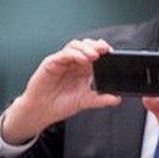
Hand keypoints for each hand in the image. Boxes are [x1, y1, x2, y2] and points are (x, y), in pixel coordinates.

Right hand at [2, 38, 121, 143]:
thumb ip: (100, 99)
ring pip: (75, 45)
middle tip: (106, 50)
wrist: (41, 112)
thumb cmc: (59, 105)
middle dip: (97, 46)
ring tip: (95, 56)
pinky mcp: (51, 63)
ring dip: (86, 48)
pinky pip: (64, 54)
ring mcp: (62, 62)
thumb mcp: (84, 102)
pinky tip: (82, 60)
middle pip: (86, 45)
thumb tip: (117, 99)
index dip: (104, 51)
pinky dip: (74, 54)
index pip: (95, 53)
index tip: (113, 54)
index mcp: (82, 69)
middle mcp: (73, 63)